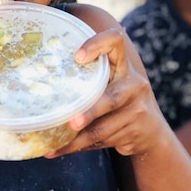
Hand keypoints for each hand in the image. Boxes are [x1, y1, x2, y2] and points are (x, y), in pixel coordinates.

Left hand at [45, 27, 168, 157]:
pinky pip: (102, 141)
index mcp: (123, 64)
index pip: (115, 41)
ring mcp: (136, 110)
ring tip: (53, 144)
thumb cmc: (119, 99)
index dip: (97, 44)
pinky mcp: (134, 132)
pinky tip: (60, 149)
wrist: (151, 131)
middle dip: (89, 112)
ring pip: (103, 128)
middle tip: (71, 122)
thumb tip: (39, 72)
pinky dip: (79, 147)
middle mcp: (133, 84)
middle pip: (110, 98)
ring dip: (76, 139)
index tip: (77, 57)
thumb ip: (89, 76)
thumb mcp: (111, 81)